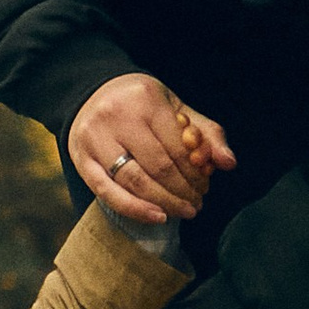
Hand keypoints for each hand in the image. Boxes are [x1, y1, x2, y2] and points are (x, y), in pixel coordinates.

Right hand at [67, 72, 233, 226]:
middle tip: (196, 203)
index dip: (196, 173)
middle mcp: (117, 117)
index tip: (205, 186)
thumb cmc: (140, 103)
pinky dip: (134, 209)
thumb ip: (206, 132)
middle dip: (183, 192)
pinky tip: (156, 216)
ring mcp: (95, 138)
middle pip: (159, 167)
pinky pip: (107, 192)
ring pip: (135, 182)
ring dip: (164, 203)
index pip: (179, 147)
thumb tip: (228, 162)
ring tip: (182, 211)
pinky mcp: (81, 158)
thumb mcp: (175, 107)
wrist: (91, 92)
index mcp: (145, 100)